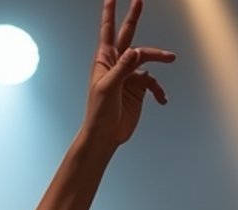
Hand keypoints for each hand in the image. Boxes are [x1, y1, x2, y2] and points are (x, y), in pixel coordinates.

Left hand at [84, 0, 173, 149]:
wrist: (105, 136)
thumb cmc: (98, 114)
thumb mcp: (108, 88)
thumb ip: (122, 68)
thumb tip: (135, 50)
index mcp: (105, 61)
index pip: (108, 32)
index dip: (109, 14)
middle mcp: (118, 64)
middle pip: (128, 35)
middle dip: (134, 17)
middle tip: (139, 0)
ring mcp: (129, 75)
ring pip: (147, 59)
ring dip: (159, 57)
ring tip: (171, 58)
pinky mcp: (138, 89)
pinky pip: (153, 82)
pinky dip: (159, 90)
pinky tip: (162, 99)